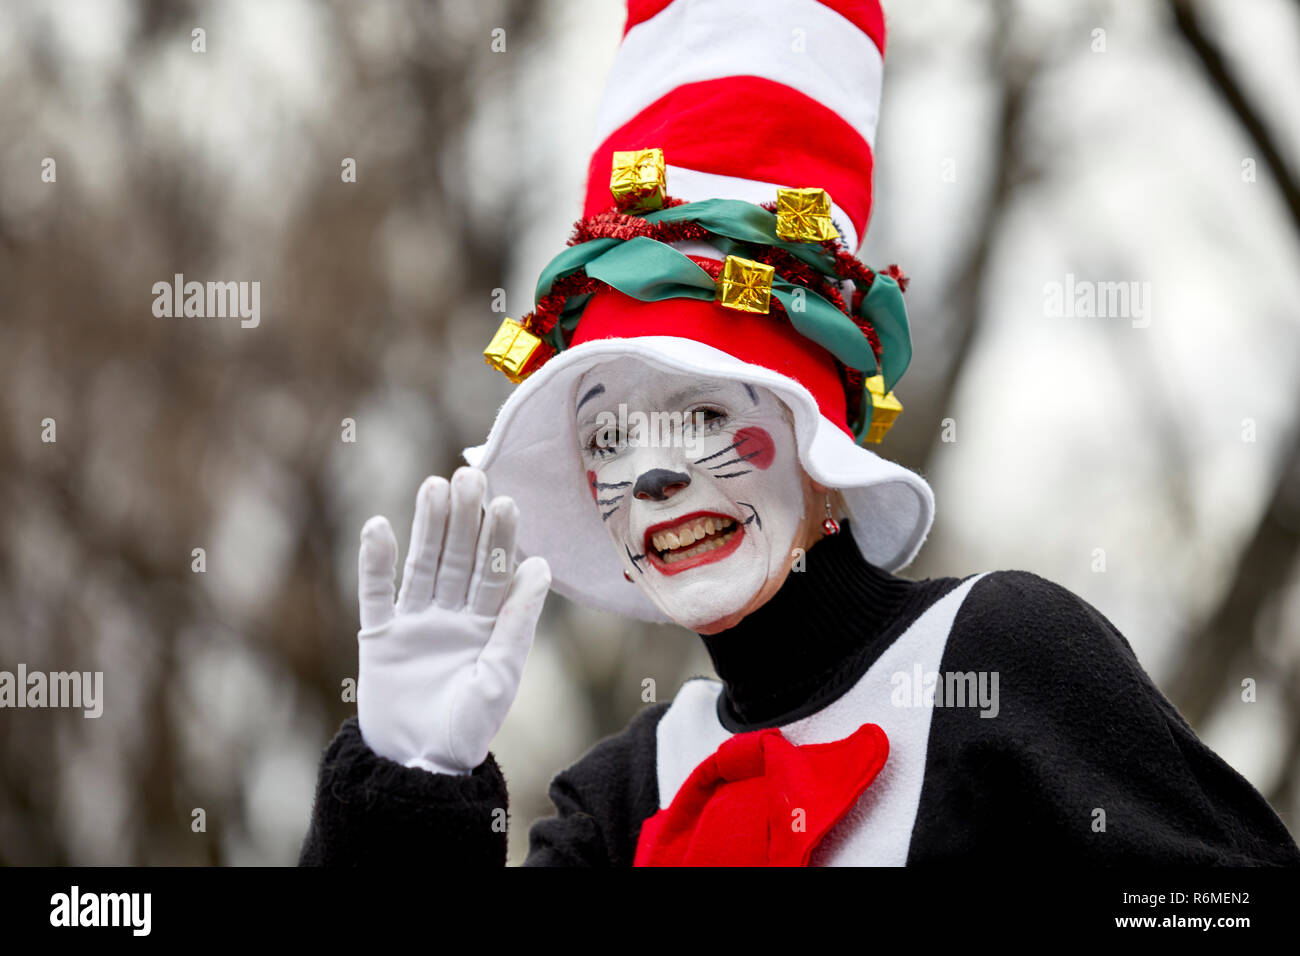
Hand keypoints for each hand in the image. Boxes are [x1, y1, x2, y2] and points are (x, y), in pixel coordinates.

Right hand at [355, 467, 550, 774]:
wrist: (418, 768)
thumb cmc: (469, 727)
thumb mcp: (501, 673)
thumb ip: (518, 620)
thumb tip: (542, 566)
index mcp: (487, 623)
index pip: (495, 571)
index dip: (499, 537)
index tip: (505, 501)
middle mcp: (452, 615)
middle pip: (457, 557)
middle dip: (464, 519)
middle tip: (468, 477)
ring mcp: (415, 622)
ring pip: (422, 565)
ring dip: (426, 527)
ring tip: (433, 487)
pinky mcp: (380, 636)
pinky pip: (377, 593)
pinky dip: (376, 562)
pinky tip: (379, 527)